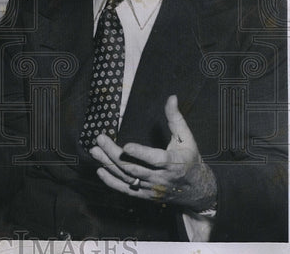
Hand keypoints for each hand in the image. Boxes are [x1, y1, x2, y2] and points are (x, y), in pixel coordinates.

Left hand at [90, 95, 216, 211]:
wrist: (198, 190)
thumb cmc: (190, 159)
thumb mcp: (187, 138)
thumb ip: (176, 118)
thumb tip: (172, 97)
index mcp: (174, 163)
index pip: (156, 160)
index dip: (141, 154)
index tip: (126, 146)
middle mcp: (161, 178)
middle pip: (134, 168)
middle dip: (114, 154)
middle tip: (100, 139)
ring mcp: (152, 188)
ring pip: (127, 178)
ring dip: (109, 165)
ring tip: (95, 151)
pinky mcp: (145, 195)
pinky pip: (126, 190)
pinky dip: (112, 182)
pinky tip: (100, 170)